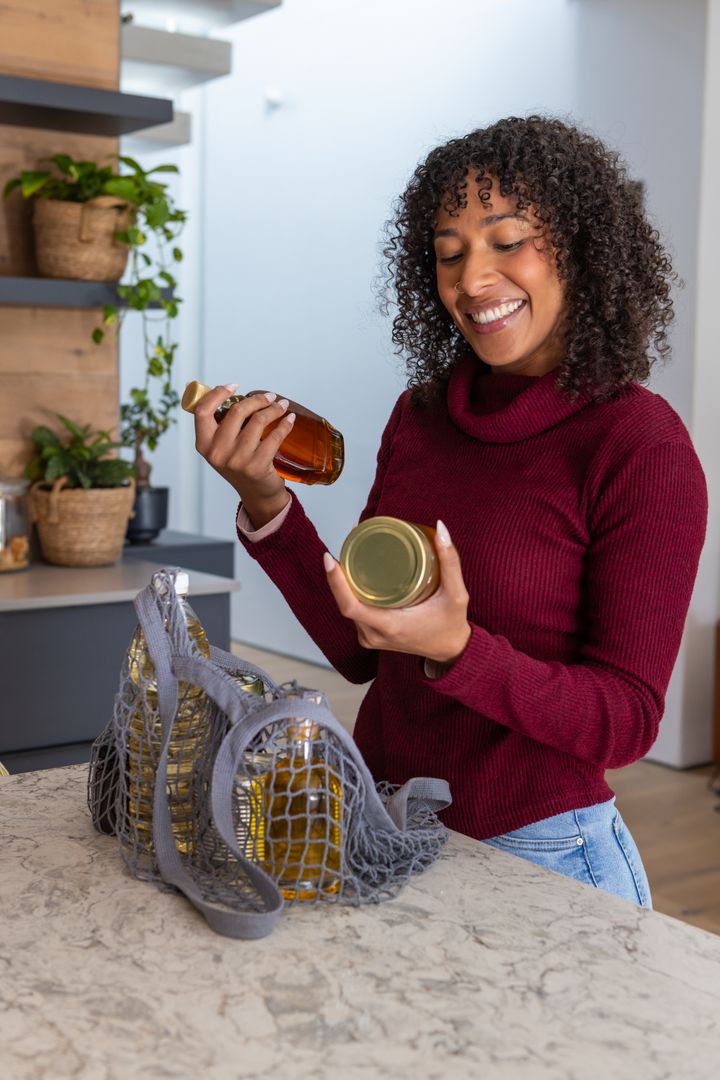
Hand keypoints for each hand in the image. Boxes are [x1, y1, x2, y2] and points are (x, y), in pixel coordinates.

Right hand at [193, 383, 292, 526]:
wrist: (257, 494)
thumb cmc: (240, 465)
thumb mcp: (222, 448)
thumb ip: (222, 426)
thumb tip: (235, 394)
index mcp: (204, 444)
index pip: (203, 411)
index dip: (217, 394)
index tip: (234, 386)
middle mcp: (218, 452)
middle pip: (237, 411)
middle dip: (257, 399)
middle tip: (269, 397)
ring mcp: (237, 460)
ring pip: (258, 421)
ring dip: (274, 409)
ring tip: (282, 406)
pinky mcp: (257, 466)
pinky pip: (274, 436)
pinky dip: (285, 424)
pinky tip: (290, 419)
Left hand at [323, 519, 471, 664]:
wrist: (451, 651)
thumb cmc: (452, 624)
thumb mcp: (456, 593)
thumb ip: (450, 562)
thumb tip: (440, 528)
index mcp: (390, 626)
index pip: (349, 606)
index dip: (335, 582)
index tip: (329, 558)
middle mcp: (374, 635)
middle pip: (344, 602)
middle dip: (338, 574)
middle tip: (346, 544)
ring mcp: (370, 638)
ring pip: (347, 607)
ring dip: (343, 583)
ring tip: (349, 554)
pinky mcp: (370, 636)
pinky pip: (353, 613)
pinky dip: (350, 593)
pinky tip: (352, 574)